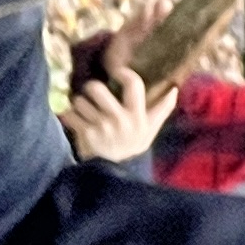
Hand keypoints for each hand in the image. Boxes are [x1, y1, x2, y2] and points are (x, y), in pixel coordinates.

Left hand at [62, 64, 176, 165]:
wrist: (117, 171)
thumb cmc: (132, 144)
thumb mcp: (150, 129)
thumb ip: (161, 109)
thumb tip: (174, 89)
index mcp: (137, 116)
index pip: (133, 84)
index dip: (124, 73)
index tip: (118, 73)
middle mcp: (119, 120)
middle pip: (97, 88)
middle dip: (91, 88)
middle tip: (93, 93)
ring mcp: (101, 127)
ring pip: (80, 101)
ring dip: (79, 104)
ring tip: (85, 111)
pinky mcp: (85, 134)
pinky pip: (70, 114)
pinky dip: (69, 116)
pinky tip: (76, 121)